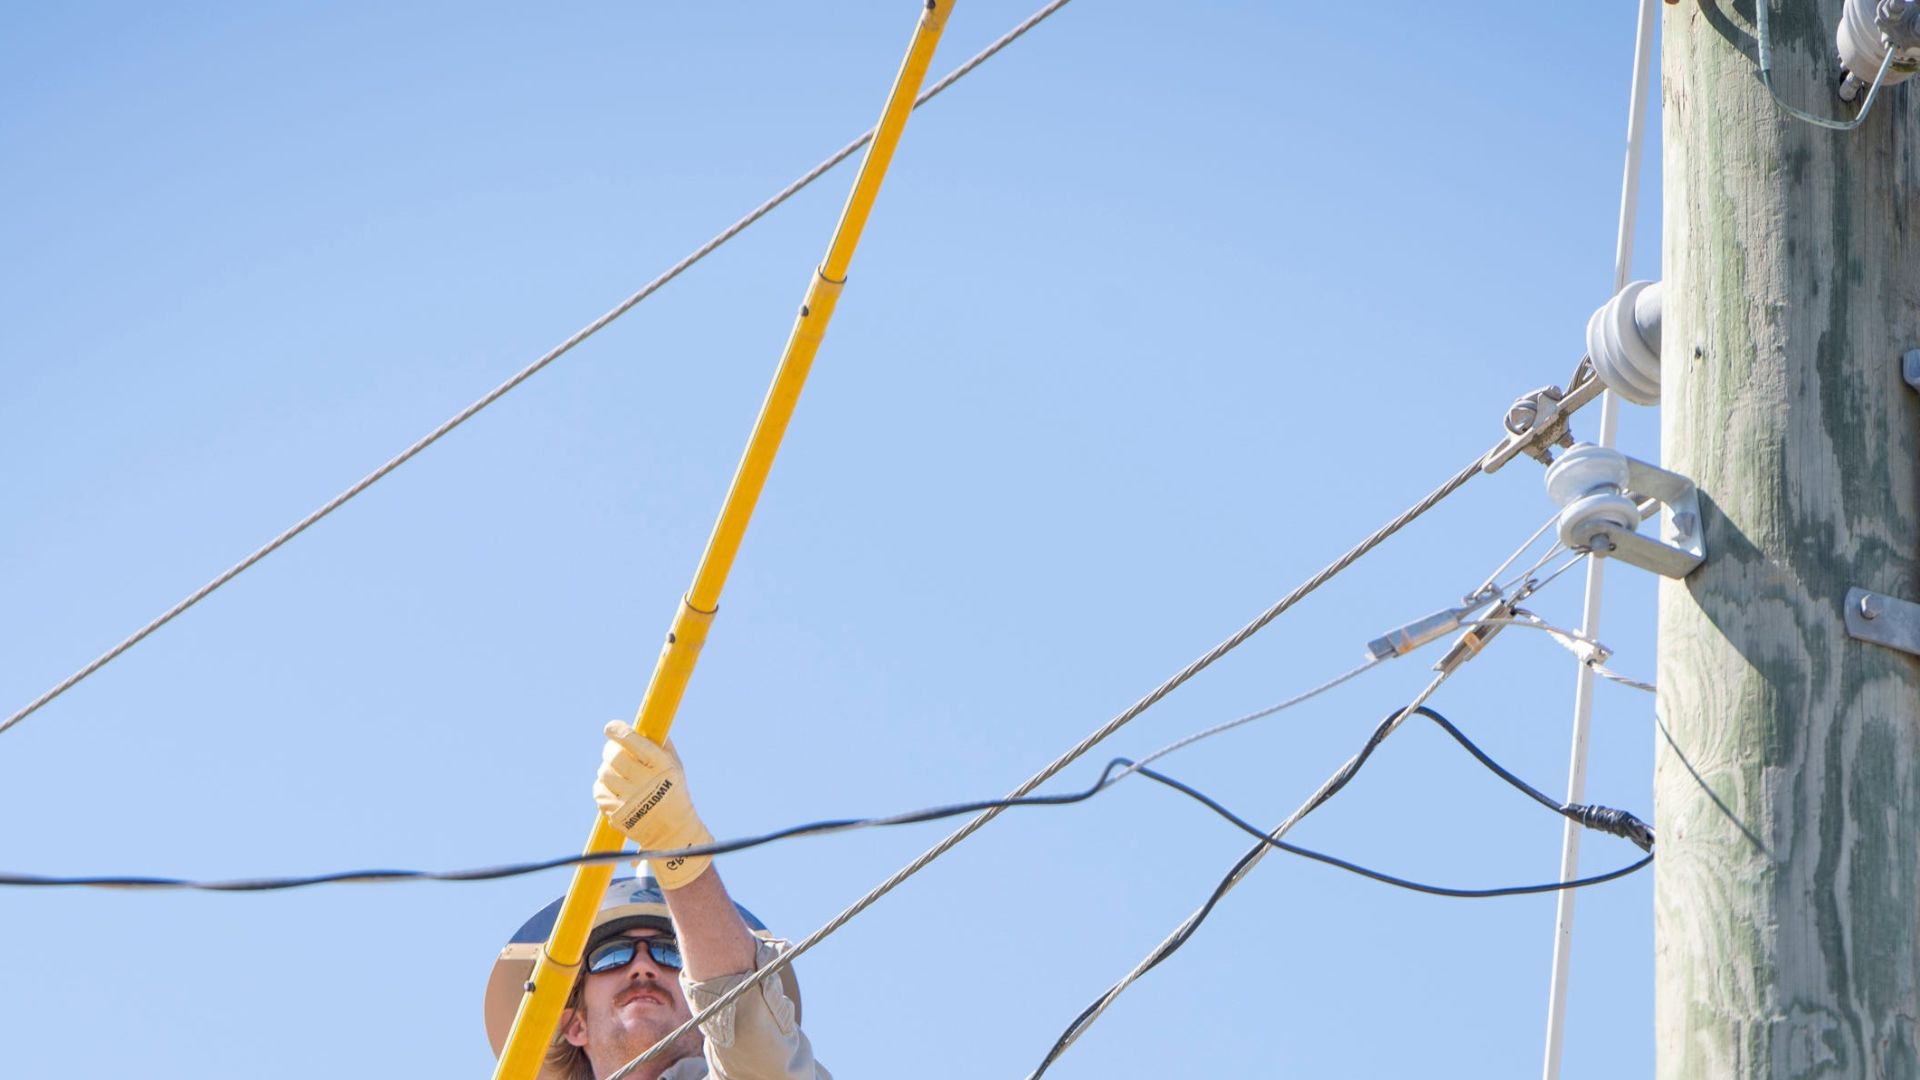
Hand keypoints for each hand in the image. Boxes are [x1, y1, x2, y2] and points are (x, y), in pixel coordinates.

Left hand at [595, 721, 714, 887]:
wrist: (672, 831)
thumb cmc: (673, 790)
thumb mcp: (676, 765)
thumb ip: (661, 744)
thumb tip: (645, 722)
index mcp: (661, 766)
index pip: (633, 741)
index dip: (617, 731)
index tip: (610, 727)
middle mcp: (646, 782)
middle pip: (614, 757)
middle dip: (609, 749)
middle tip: (612, 750)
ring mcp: (631, 801)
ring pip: (603, 774)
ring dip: (606, 769)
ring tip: (616, 772)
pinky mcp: (618, 815)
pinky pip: (599, 792)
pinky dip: (603, 787)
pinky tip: (615, 789)